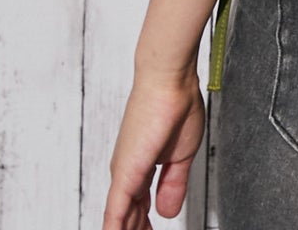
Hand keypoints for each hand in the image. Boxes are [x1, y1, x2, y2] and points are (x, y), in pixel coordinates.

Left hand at [102, 68, 204, 229]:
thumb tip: (168, 211)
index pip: (139, 205)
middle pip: (129, 216)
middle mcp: (128, 171)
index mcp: (143, 165)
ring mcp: (124, 174)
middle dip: (137, 229)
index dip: (144, 224)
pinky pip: (115, 213)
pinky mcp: (125, 174)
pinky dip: (115, 228)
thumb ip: (173, 184)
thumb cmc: (177, 105)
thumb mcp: (182, 154)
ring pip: (120, 219)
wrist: (170, 81)